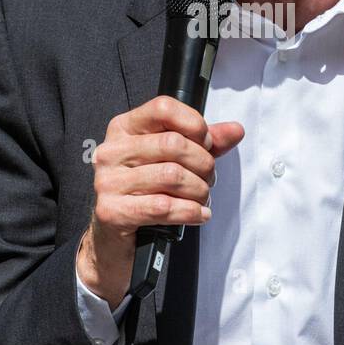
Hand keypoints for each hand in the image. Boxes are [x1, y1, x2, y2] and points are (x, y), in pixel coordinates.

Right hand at [78, 95, 243, 307]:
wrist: (115, 237)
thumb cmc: (146, 192)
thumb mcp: (174, 160)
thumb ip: (203, 143)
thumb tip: (235, 130)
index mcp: (124, 129)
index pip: (163, 108)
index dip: (194, 124)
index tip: (206, 143)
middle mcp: (112, 151)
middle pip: (173, 144)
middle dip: (203, 164)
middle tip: (208, 179)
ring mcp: (108, 181)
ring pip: (172, 176)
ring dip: (199, 191)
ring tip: (202, 198)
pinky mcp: (111, 211)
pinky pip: (163, 206)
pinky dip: (190, 212)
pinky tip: (198, 214)